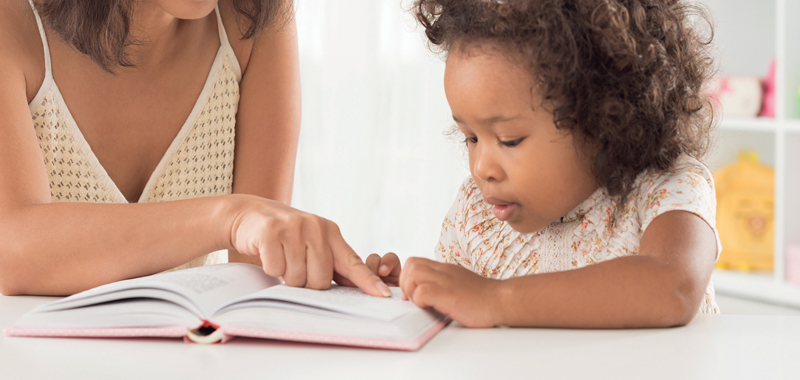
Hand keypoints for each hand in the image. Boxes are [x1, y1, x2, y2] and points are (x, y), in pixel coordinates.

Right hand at [225, 194, 391, 296]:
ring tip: (282, 256)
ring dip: (287, 275)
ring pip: (297, 278)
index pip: (353, 262)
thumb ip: (333, 262)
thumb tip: (358, 287)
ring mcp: (294, 228)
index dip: (368, 281)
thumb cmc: (286, 234)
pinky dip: (270, 268)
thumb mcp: (313, 241)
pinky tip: (269, 252)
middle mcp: (316, 227)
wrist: (250, 214)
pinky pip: (276, 269)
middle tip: (296, 265)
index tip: (383, 295)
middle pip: (321, 280)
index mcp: (331, 232)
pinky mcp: (271, 232)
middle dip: (307, 282)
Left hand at [400, 257, 501, 326]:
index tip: (414, 294)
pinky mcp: (448, 294)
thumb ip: (444, 284)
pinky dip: (420, 301)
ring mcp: (445, 280)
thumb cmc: (482, 299)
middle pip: (410, 263)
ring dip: (411, 289)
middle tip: (414, 299)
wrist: (501, 300)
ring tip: (422, 303)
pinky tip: (431, 308)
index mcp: (445, 269)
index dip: (408, 277)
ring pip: (412, 272)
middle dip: (405, 283)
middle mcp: (443, 271)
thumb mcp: (459, 284)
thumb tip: (427, 294)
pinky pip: (422, 291)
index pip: (416, 262)